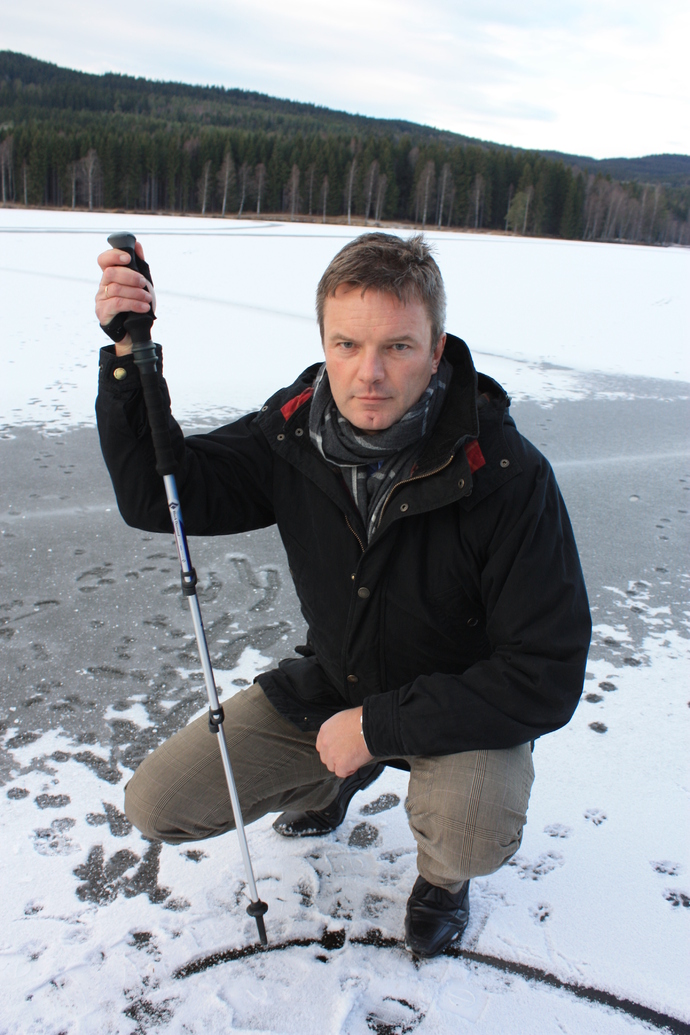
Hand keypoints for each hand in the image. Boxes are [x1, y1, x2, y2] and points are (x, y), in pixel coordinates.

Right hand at [95, 241, 155, 355]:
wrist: (135, 333)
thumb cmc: (137, 307)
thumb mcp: (142, 285)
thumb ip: (139, 265)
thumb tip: (137, 244)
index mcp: (110, 277)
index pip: (103, 260)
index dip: (113, 255)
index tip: (128, 258)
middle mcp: (102, 286)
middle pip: (111, 273)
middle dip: (131, 276)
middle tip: (144, 283)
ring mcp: (100, 300)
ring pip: (116, 289)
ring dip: (136, 293)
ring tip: (147, 299)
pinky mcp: (103, 313)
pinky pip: (117, 304)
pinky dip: (133, 304)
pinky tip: (144, 307)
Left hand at [316, 706, 373, 777]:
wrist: (370, 726)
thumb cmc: (361, 720)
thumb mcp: (342, 719)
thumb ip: (336, 731)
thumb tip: (340, 738)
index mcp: (325, 730)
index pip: (321, 746)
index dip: (331, 750)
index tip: (339, 750)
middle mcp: (325, 743)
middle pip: (326, 758)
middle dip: (336, 758)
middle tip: (348, 754)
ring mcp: (332, 754)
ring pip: (332, 766)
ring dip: (342, 764)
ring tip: (354, 757)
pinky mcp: (341, 764)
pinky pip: (341, 773)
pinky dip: (350, 769)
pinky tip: (357, 761)